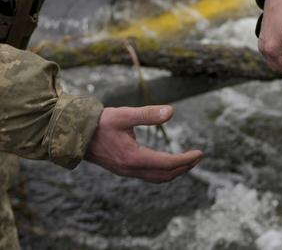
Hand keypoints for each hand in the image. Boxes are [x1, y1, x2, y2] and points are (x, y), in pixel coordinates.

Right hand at [85, 105, 202, 182]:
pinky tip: (168, 162)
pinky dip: (163, 172)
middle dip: (184, 167)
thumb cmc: (99, 122)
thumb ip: (148, 114)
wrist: (73, 134)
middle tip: (198, 157)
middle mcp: (130, 169)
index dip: (186, 159)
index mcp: (133, 157)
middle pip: (164, 175)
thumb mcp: (124, 115)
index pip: (167, 164)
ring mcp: (126, 171)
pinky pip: (148, 176)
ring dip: (174, 171)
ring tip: (188, 161)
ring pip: (156, 178)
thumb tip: (172, 111)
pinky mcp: (123, 169)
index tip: (200, 153)